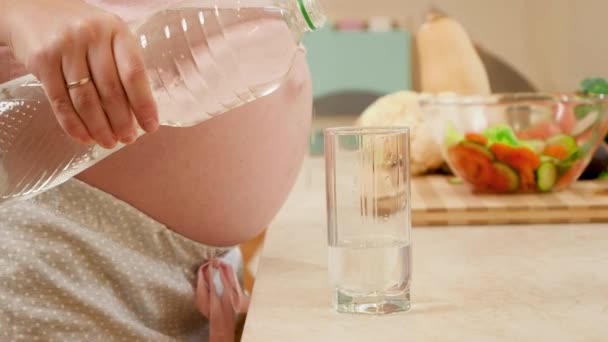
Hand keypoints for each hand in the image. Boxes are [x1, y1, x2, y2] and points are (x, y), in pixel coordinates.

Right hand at [2, 0, 158, 147]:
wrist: (33, 10)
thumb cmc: (83, 31)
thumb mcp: (109, 36)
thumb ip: (123, 64)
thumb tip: (139, 111)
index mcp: (117, 31)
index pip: (134, 73)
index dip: (144, 105)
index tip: (150, 127)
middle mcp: (92, 36)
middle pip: (110, 90)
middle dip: (121, 122)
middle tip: (128, 139)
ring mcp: (65, 47)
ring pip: (86, 100)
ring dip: (99, 128)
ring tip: (109, 142)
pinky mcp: (42, 61)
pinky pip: (60, 101)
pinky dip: (74, 125)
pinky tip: (85, 137)